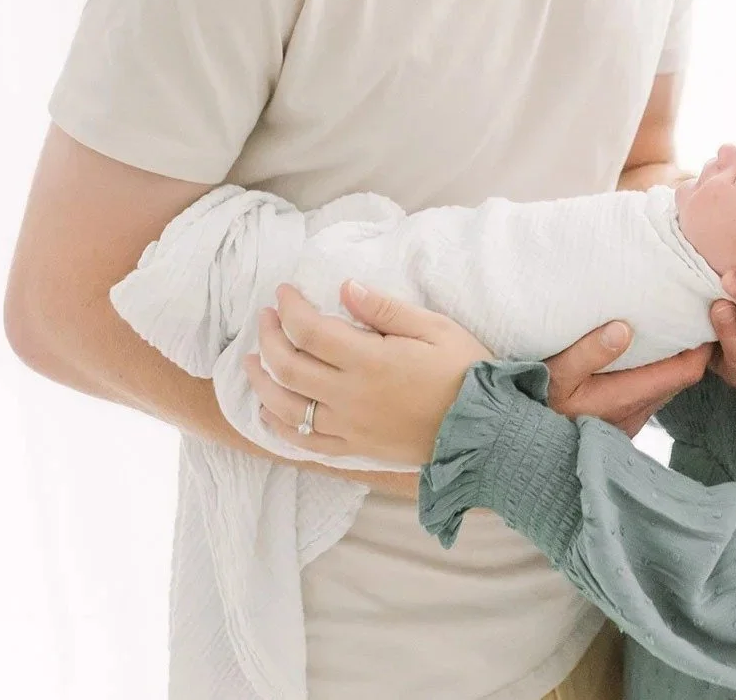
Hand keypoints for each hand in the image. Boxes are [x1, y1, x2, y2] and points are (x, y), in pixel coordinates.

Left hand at [245, 281, 487, 466]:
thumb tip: (344, 288)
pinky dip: (277, 426)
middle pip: (287, 366)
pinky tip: (266, 410)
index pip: (309, 329)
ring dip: (260, 380)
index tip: (284, 291)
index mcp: (369, 361)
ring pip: (285, 405)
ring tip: (250, 359)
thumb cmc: (466, 372)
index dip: (290, 307)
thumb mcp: (435, 328)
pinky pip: (303, 441)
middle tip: (266, 316)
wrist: (484, 431)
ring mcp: (348, 426)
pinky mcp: (353, 448)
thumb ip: (384, 310)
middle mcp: (349, 396)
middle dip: (268, 336)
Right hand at [543, 322, 710, 435]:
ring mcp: (628, 421)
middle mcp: (635, 413)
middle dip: (688, 347)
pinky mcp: (618, 424)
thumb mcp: (555, 375)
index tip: (700, 315)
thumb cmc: (536, 405)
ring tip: (665, 326)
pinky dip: (651, 372)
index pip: (685, 371)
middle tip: (686, 314)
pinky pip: (647, 395)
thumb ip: (587, 352)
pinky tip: (638, 353)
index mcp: (625, 397)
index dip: (700, 344)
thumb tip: (623, 328)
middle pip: (679, 378)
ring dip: (669, 360)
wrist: (524, 449)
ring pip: (664, 387)